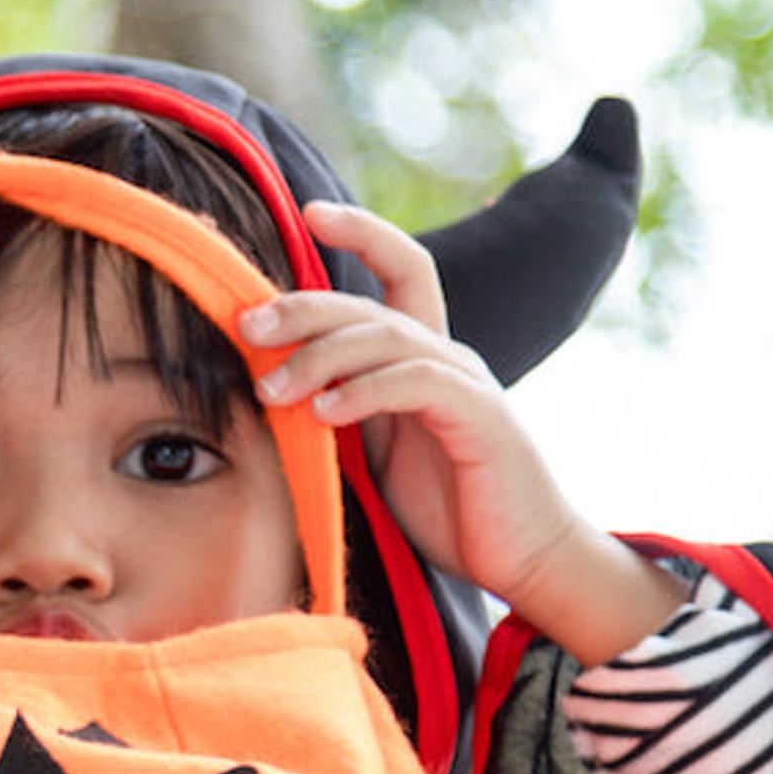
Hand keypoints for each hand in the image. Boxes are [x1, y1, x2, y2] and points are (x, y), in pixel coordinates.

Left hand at [247, 199, 677, 663]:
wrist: (525, 560)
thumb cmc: (447, 510)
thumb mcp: (377, 453)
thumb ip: (338, 410)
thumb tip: (265, 386)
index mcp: (424, 357)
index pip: (403, 269)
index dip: (363, 232)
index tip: (310, 213)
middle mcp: (449, 357)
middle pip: (372, 303)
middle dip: (303, 307)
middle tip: (246, 325)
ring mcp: (468, 384)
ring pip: (386, 338)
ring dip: (318, 358)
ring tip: (269, 390)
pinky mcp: (481, 419)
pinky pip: (416, 384)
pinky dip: (364, 391)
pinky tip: (324, 413)